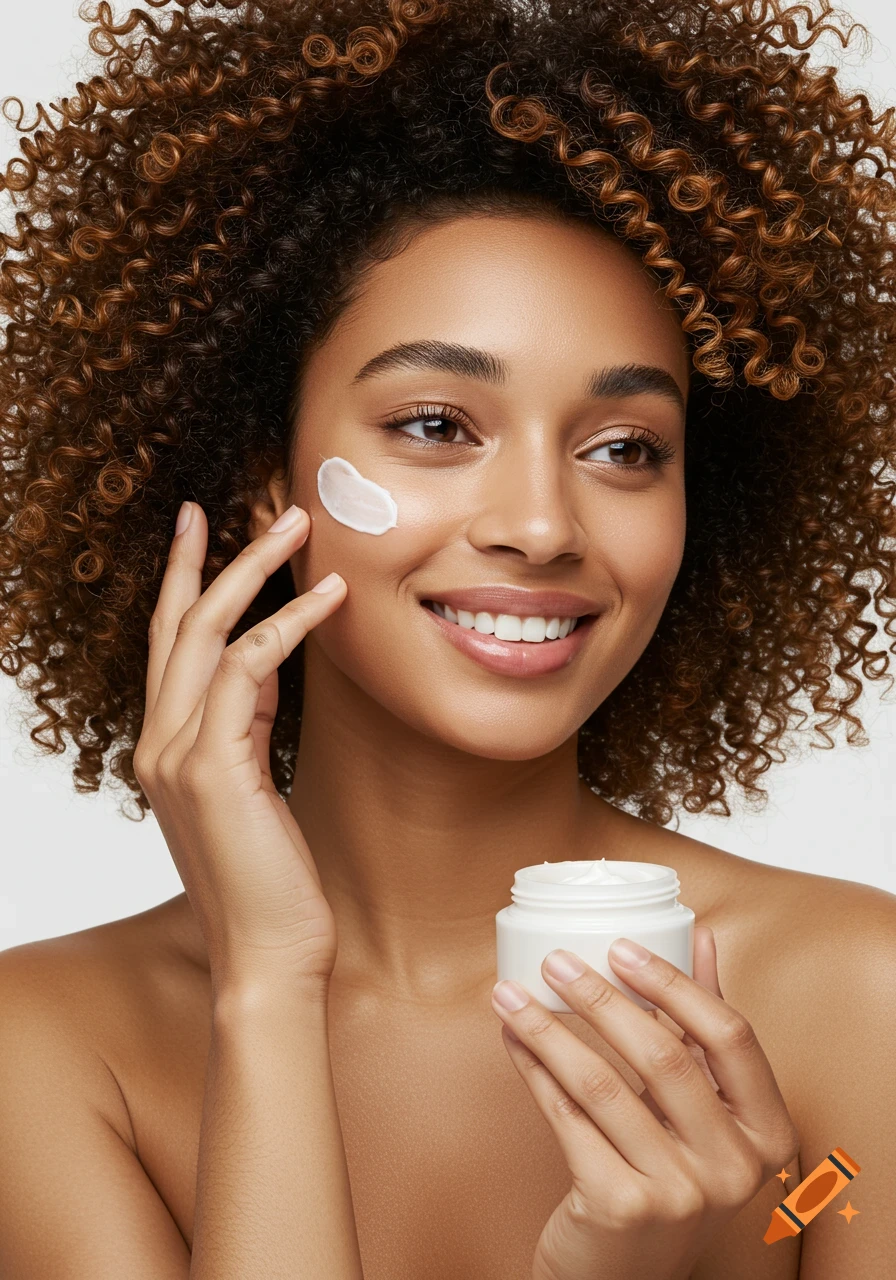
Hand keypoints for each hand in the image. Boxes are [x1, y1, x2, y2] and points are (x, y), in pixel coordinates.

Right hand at [133, 500, 346, 992]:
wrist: (267, 955)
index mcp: (166, 748)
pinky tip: (328, 599)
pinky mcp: (213, 768)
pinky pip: (246, 671)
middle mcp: (159, 744)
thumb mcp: (255, 788)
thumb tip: (272, 664)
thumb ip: (248, 727)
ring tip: (300, 527)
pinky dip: (287, 626)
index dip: (188, 583)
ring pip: (205, 633)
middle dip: (211, 556)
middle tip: (253, 503)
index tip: (206, 531)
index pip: (170, 646)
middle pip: (176, 624)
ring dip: (254, 571)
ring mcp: (177, 755)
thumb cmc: (270, 880)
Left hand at [490, 927, 798, 1279]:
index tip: (621, 948)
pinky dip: (535, 1073)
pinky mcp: (621, 1208)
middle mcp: (734, 1168)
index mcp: (768, 1133)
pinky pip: (568, 1120)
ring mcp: (680, 1194)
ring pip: (603, 1085)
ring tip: (511, 995)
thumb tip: (701, 936)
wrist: (626, 1277)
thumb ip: (703, 1029)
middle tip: (556, 962)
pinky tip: (513, 1040)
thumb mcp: (702, 1112)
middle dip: (600, 999)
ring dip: (549, 1030)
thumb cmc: (668, 1178)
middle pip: (663, 1056)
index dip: (676, 984)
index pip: (731, 1035)